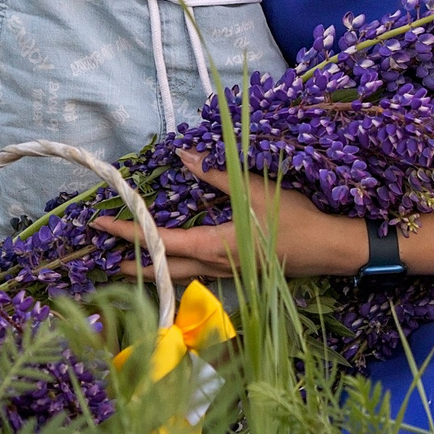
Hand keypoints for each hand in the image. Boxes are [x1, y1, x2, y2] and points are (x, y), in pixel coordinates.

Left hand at [93, 149, 371, 282]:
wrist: (332, 249)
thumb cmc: (294, 219)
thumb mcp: (253, 190)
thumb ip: (215, 175)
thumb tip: (183, 156)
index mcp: (213, 247)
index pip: (160, 242)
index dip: (128, 232)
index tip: (101, 223)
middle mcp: (215, 267)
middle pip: (163, 270)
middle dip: (133, 263)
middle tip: (105, 256)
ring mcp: (228, 274)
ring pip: (180, 277)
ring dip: (154, 270)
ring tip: (131, 262)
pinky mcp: (239, 274)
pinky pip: (198, 276)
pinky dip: (178, 270)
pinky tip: (177, 262)